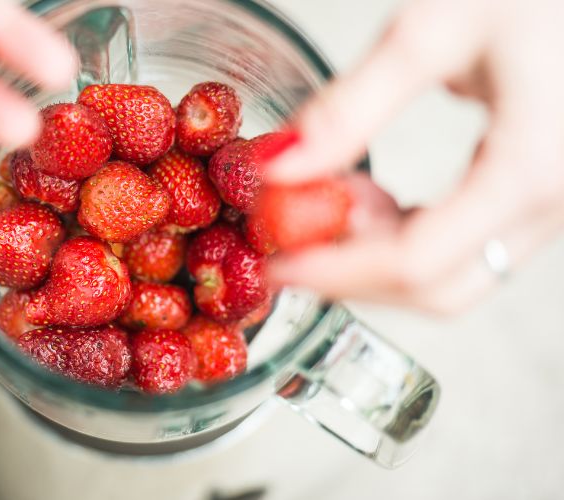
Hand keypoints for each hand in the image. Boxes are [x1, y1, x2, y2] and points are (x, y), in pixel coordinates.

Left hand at [264, 0, 563, 313]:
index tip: (278, 264)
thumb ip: (351, 106)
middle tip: (288, 246)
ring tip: (324, 204)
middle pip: (440, 288)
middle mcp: (555, 201)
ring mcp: (555, 201)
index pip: (416, 262)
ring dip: (379, 255)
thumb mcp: (433, 29)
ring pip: (457, 273)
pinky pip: (472, 242)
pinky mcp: (543, 188)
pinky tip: (370, 197)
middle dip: (353, 277)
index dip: (335, 272)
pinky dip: (410, 234)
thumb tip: (281, 166)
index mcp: (531, 168)